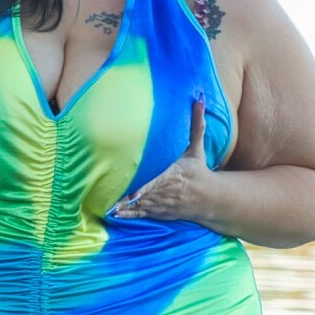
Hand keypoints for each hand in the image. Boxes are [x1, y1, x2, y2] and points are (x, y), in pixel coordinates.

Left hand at [109, 96, 212, 221]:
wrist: (210, 199)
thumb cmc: (199, 170)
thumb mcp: (198, 149)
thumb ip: (196, 124)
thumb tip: (199, 99)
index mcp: (174, 174)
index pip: (158, 181)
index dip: (145, 187)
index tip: (133, 192)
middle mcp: (166, 191)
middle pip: (143, 194)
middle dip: (126, 194)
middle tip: (107, 192)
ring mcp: (161, 203)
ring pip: (139, 205)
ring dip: (122, 204)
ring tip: (104, 202)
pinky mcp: (157, 212)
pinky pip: (140, 215)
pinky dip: (126, 215)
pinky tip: (112, 213)